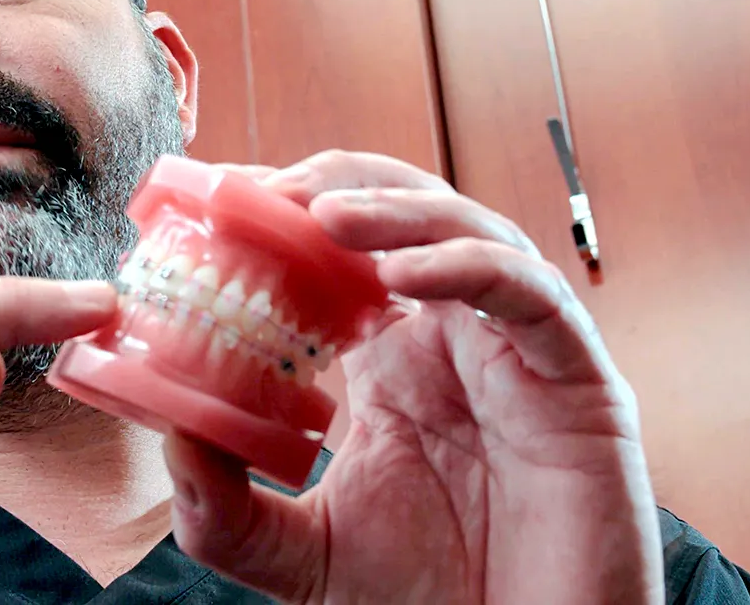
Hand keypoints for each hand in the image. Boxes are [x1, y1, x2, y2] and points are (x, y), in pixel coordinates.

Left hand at [166, 152, 662, 603]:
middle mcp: (457, 341)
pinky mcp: (580, 379)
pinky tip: (398, 274)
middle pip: (406, 217)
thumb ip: (227, 508)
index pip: (341, 256)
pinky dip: (464, 266)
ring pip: (468, 231)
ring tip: (321, 213)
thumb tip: (169, 435)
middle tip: (264, 190)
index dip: (285, 218)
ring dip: (394, 210)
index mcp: (395, 363)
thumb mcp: (300, 555)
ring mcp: (520, 352)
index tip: (218, 203)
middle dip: (336, 187)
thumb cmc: (432, 602)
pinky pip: (527, 294)